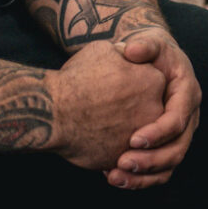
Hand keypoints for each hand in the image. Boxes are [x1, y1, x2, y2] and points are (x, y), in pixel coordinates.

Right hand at [46, 40, 165, 170]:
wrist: (53, 113)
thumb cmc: (76, 78)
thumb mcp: (104, 51)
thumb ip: (124, 54)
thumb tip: (127, 54)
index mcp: (154, 81)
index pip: (150, 83)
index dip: (130, 83)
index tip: (113, 85)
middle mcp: (155, 109)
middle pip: (146, 109)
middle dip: (128, 108)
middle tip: (105, 106)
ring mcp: (141, 136)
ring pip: (135, 133)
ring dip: (119, 129)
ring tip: (96, 121)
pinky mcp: (124, 157)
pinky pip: (120, 152)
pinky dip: (109, 147)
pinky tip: (92, 137)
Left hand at [105, 25, 200, 189]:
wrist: (149, 63)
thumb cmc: (149, 53)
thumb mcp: (150, 42)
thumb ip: (144, 44)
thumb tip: (132, 50)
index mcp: (187, 93)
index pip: (178, 119)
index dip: (158, 132)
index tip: (132, 139)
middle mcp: (188, 117)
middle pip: (177, 149)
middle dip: (151, 161)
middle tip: (122, 163)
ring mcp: (178, 135)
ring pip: (169, 165)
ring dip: (143, 177)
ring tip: (114, 177)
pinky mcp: (166, 147)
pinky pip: (158, 171)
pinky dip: (139, 179)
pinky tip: (113, 176)